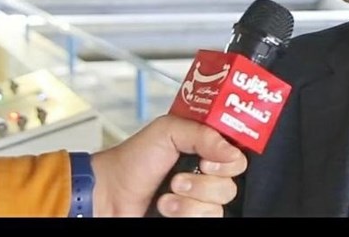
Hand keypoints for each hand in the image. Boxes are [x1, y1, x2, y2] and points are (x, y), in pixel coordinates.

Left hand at [89, 115, 246, 216]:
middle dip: (203, 182)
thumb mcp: (167, 130)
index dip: (229, 159)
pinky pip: (210, 218)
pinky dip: (186, 214)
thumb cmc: (132, 162)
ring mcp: (200, 200)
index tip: (209, 160)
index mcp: (205, 149)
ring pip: (221, 204)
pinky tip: (167, 210)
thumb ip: (202, 133)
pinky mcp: (194, 217)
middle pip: (232, 182)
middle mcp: (206, 175)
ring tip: (167, 195)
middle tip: (178, 178)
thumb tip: (231, 151)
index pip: (237, 154)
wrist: (111, 196)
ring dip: (190, 200)